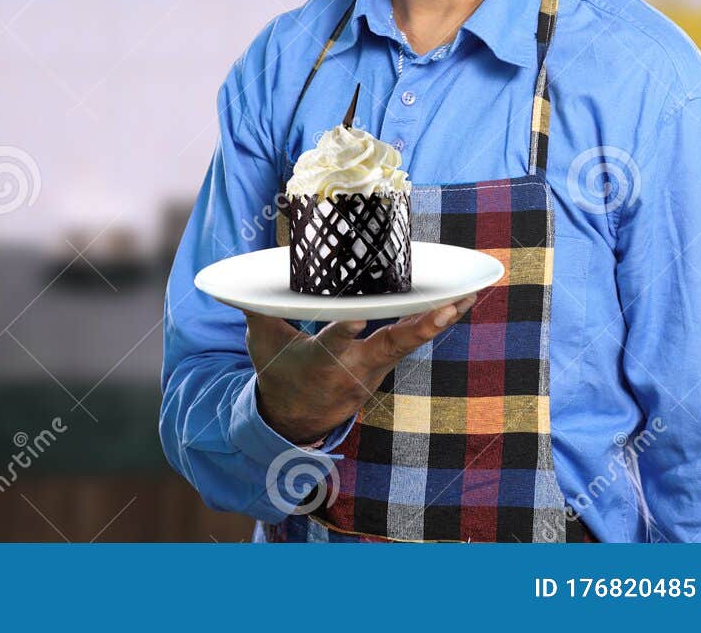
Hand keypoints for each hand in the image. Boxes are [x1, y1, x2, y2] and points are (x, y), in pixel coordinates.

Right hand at [243, 293, 478, 444]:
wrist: (298, 419)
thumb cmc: (278, 374)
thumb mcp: (262, 345)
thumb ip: (256, 310)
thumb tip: (233, 281)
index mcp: (322, 361)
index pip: (335, 342)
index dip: (349, 331)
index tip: (361, 317)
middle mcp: (355, 366)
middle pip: (393, 346)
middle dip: (422, 328)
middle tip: (448, 306)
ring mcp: (376, 368)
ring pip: (411, 342)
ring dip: (441, 320)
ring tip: (468, 295)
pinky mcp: (387, 364)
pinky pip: (415, 340)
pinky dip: (437, 321)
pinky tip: (459, 301)